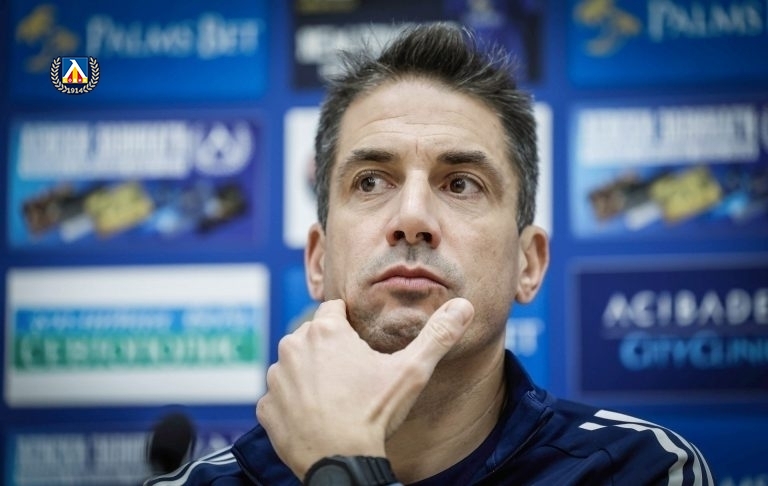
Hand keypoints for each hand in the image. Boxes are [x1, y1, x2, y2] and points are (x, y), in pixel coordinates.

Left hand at [255, 297, 474, 478]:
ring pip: (295, 365)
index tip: (362, 349)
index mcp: (324, 330)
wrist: (342, 464)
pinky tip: (316, 417)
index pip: (334, 310)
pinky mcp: (266, 407)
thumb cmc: (374, 414)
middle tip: (353, 378)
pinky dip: (294, 404)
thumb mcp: (412, 372)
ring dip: (310, 376)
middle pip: (313, 337)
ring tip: (336, 399)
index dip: (351, 327)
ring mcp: (275, 378)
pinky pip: (280, 397)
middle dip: (330, 351)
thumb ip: (437, 335)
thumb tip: (464, 305)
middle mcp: (292, 347)